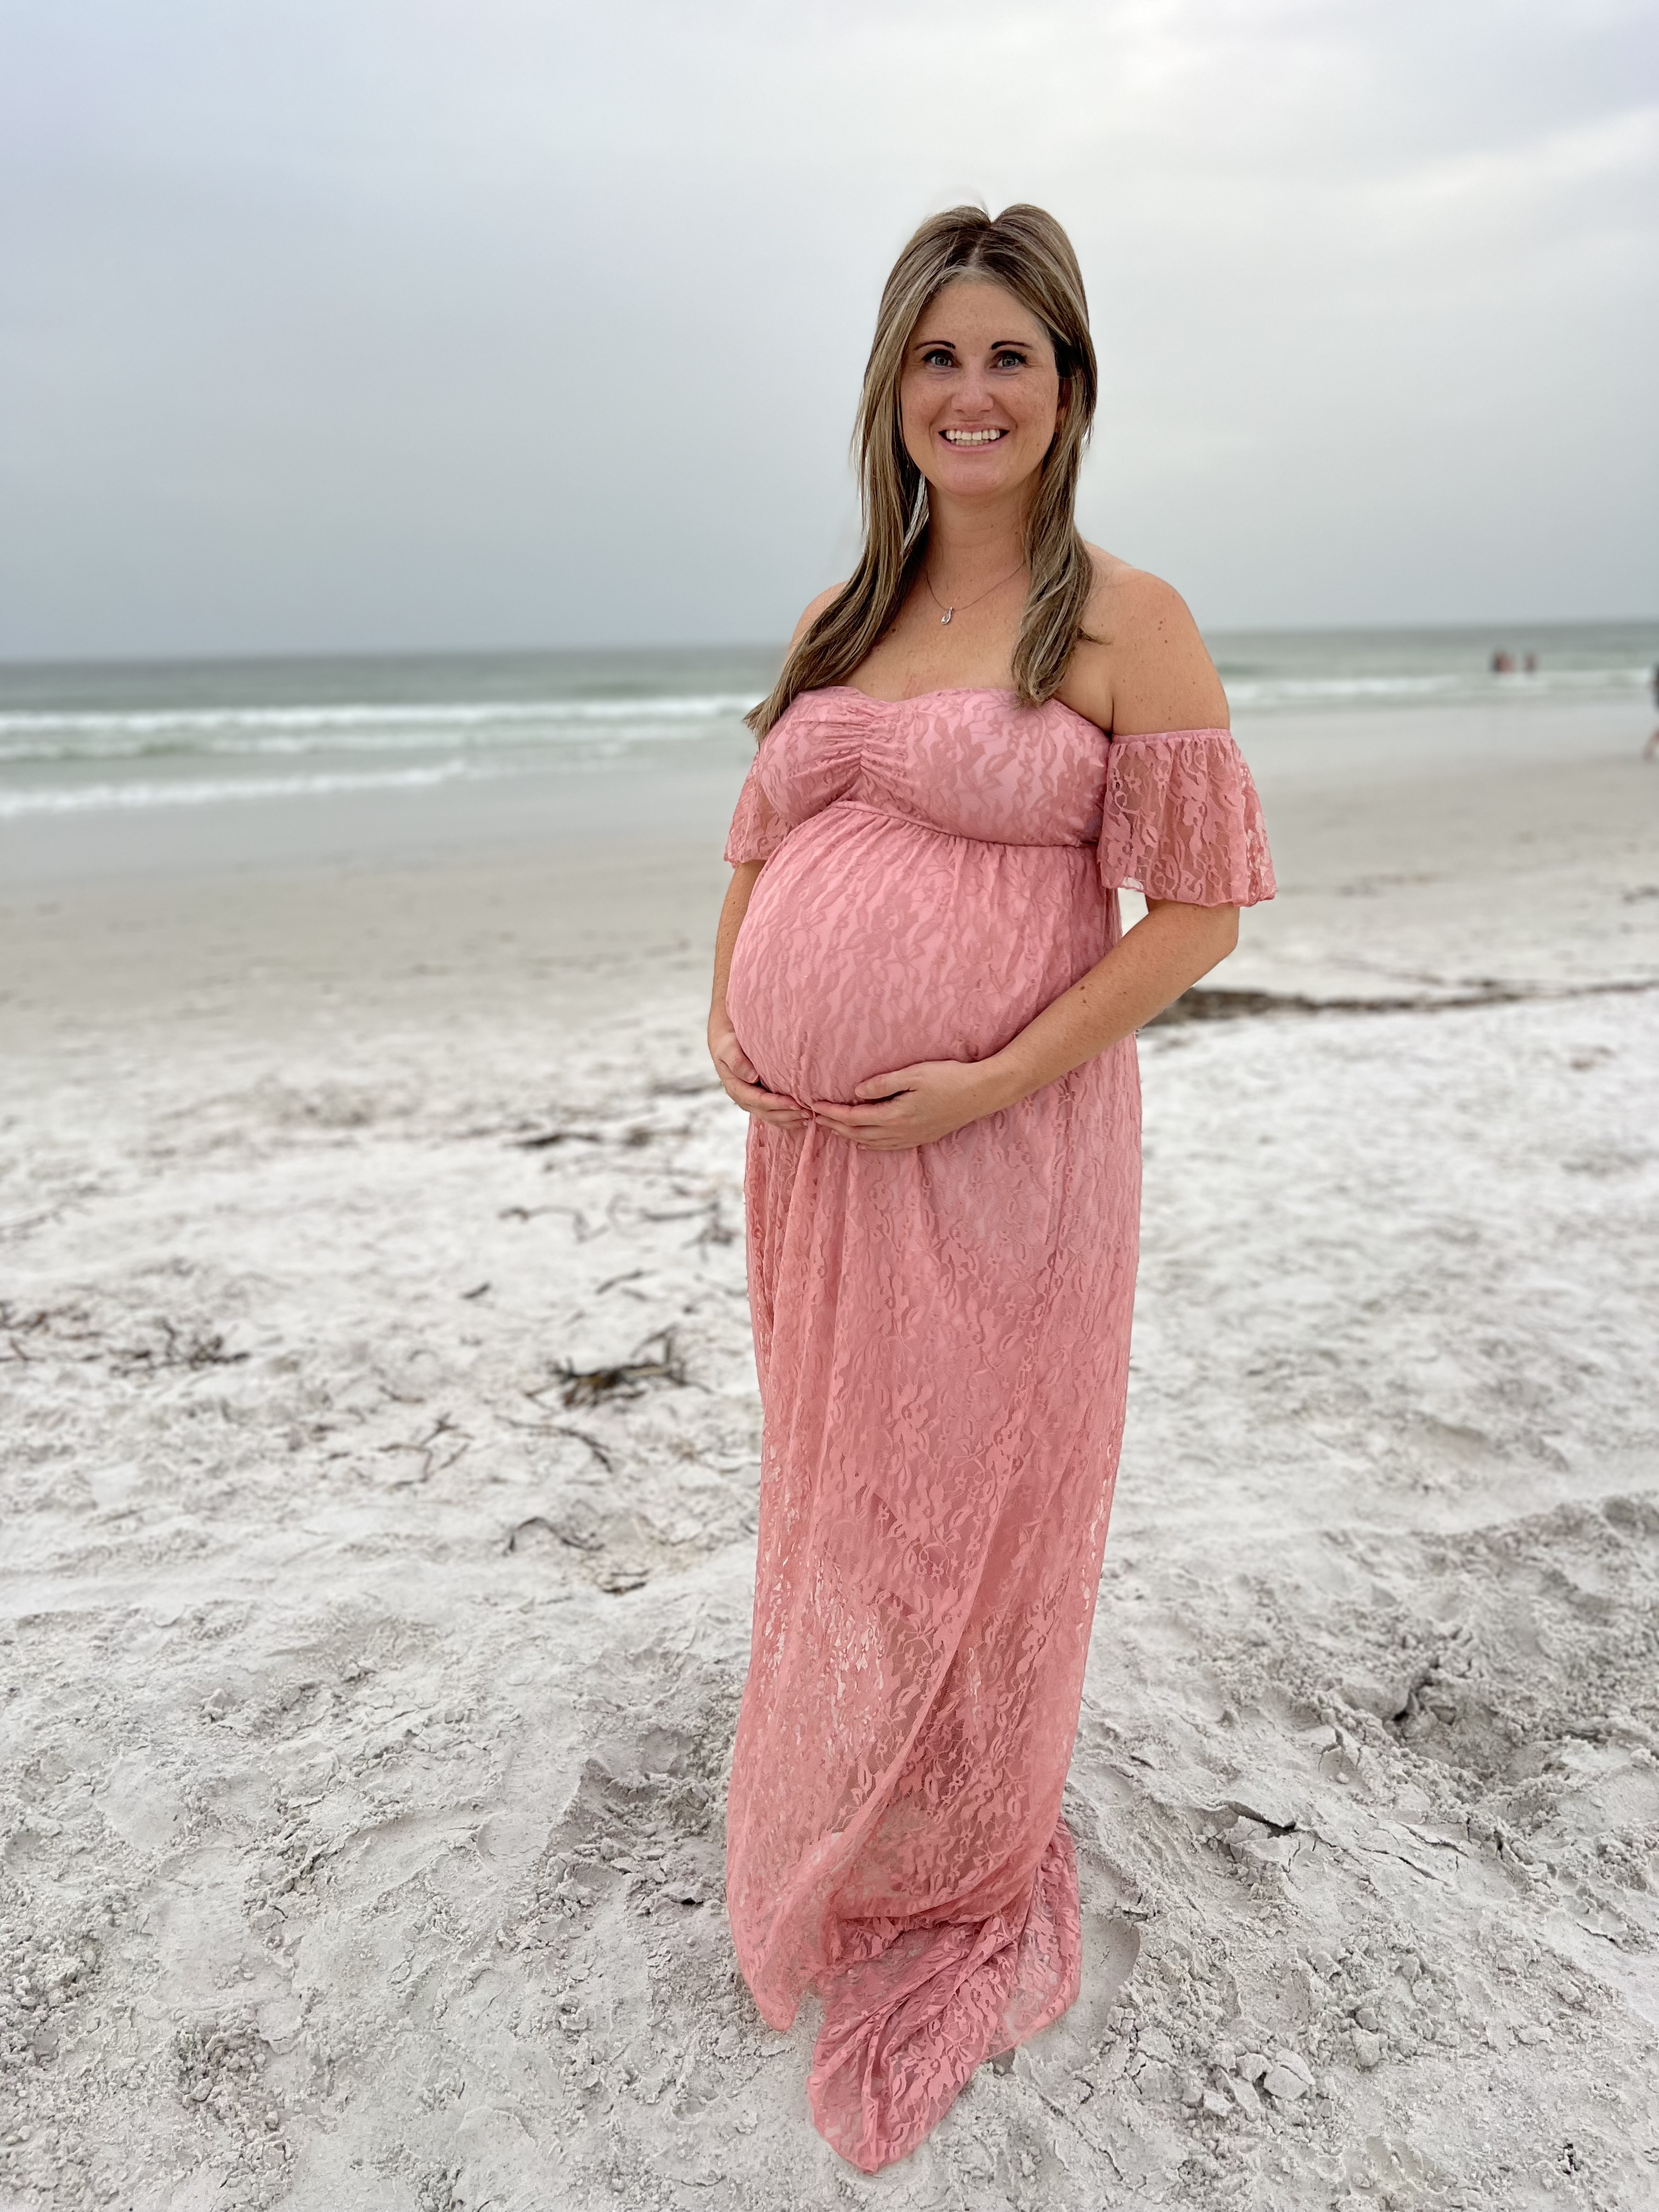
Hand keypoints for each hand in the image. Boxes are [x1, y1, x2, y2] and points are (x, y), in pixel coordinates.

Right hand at [708, 1016, 807, 1130]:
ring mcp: (752, 1104)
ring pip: (771, 1118)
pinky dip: (788, 1120)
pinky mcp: (760, 1103)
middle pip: (767, 1113)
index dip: (777, 1104)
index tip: (795, 1103)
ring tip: (809, 1118)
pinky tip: (802, 1120)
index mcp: (736, 1088)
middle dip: (788, 1114)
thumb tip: (752, 1077)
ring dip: (790, 1120)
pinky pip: (774, 1116)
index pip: (759, 1100)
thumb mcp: (728, 1049)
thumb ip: (737, 1062)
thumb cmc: (729, 1044)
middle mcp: (744, 1100)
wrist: (727, 1047)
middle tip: (808, 1112)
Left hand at [808, 1059, 1012, 1150]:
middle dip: (834, 1126)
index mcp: (896, 1116)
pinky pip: (887, 1147)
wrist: (981, 1093)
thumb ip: (883, 1084)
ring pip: (871, 1143)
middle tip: (813, 1118)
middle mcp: (901, 1132)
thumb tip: (856, 1092)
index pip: (854, 1117)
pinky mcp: (922, 1137)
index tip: (814, 1105)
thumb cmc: (949, 1078)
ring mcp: (912, 1138)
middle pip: (858, 1133)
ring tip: (831, 1128)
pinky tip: (863, 1142)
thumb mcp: (914, 1074)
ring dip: (848, 1136)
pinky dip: (869, 1145)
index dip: (831, 1113)